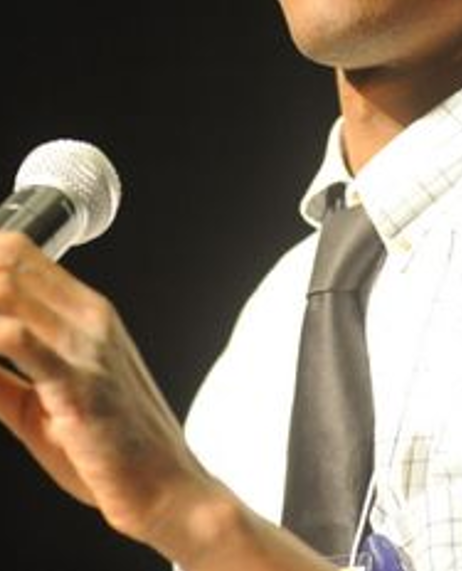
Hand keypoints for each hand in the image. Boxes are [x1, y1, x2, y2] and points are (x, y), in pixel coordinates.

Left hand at [0, 229, 207, 546]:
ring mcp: (85, 348)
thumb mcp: (49, 405)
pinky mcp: (75, 385)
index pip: (23, 255)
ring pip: (6, 293)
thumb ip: (2, 380)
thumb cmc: (115, 450)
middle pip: (9, 263)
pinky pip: (15, 341)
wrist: (165, 487)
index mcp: (89, 314)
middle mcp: (89, 319)